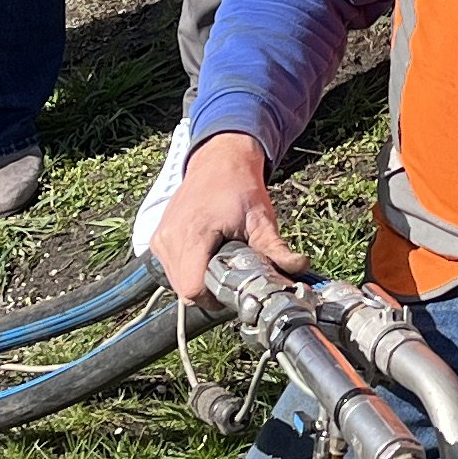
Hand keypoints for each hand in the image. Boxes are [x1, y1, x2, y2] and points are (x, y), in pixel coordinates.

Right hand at [150, 129, 297, 299]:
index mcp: (194, 234)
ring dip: (198, 280)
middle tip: (230, 275)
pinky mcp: (158, 238)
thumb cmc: (239, 187)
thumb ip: (277, 249)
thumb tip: (299, 267)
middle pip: (185, 290)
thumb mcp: (261, 219)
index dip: (214, 298)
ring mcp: (161, 238)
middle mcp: (170, 238)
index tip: (232, 290)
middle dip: (209, 290)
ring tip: (218, 260)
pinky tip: (205, 254)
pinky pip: (171, 269)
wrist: (220, 160)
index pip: (192, 288)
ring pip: (176, 283)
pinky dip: (188, 269)